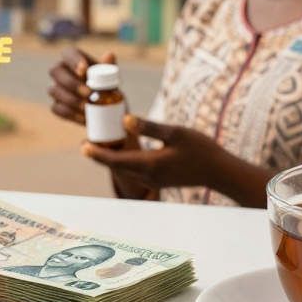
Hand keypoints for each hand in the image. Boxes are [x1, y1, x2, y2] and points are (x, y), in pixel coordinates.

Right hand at [48, 46, 116, 124]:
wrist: (106, 107)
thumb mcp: (110, 76)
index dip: (73, 61)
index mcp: (72, 57)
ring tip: (88, 108)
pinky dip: (71, 114)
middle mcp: (59, 70)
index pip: (68, 53)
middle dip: (72, 84)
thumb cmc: (106, 85)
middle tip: (90, 94)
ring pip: (55, 91)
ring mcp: (55, 88)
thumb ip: (110, 66)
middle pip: (56, 72)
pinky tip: (83, 118)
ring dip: (72, 100)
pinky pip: (57, 109)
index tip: (84, 71)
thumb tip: (109, 55)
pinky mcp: (56, 105)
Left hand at [79, 115, 275, 206]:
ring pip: (124, 170)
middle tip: (84, 142)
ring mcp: (153, 180)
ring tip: (97, 145)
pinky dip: (123, 162)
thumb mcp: (175, 133)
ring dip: (110, 160)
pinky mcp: (159, 179)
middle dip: (100, 156)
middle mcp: (148, 176)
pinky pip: (134, 172)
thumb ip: (149, 127)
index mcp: (149, 165)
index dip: (97, 153)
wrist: (219, 172)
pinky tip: (121, 152)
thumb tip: (125, 120)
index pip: (116, 160)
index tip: (82, 146)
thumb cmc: (200, 150)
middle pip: (116, 166)